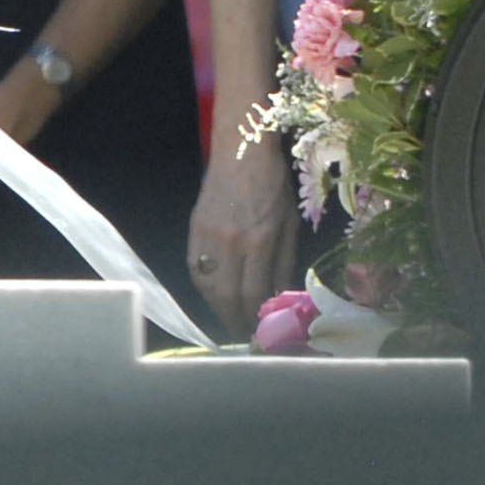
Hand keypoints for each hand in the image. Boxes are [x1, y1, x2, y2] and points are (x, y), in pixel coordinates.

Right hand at [188, 129, 297, 337]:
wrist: (241, 152)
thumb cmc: (274, 185)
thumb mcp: (290, 222)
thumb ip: (284, 260)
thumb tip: (279, 294)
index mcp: (260, 240)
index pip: (254, 292)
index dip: (255, 316)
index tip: (261, 330)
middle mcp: (231, 243)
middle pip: (227, 296)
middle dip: (235, 320)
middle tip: (244, 332)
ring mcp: (208, 237)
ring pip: (208, 287)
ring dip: (218, 308)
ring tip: (231, 318)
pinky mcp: (193, 230)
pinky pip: (195, 269)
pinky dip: (205, 288)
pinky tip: (216, 295)